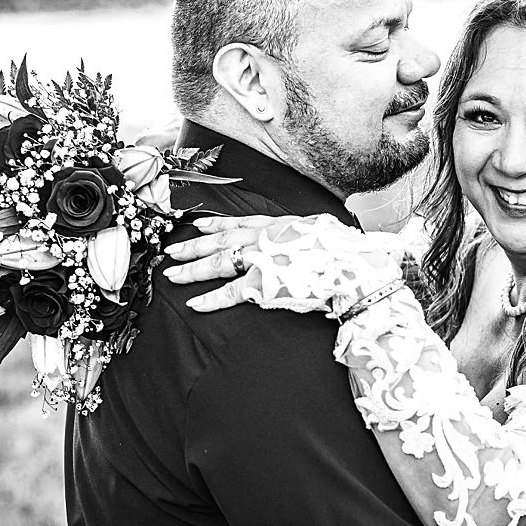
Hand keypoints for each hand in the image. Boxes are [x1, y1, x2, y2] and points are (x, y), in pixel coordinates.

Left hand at [162, 212, 402, 318]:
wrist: (354, 269)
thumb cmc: (347, 257)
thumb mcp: (325, 236)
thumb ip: (309, 239)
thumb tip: (311, 242)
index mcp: (280, 225)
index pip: (241, 222)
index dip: (217, 224)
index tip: (197, 225)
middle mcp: (266, 237)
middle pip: (222, 240)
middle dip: (193, 246)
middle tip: (170, 250)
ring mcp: (263, 259)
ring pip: (218, 262)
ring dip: (193, 269)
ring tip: (172, 274)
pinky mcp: (263, 284)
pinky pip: (229, 293)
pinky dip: (210, 298)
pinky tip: (195, 303)